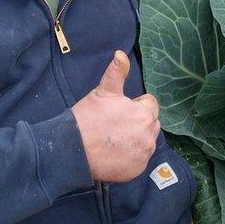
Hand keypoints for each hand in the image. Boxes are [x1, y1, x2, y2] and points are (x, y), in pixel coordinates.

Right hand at [71, 50, 160, 181]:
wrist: (73, 150)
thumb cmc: (88, 118)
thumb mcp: (103, 92)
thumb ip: (117, 72)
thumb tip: (120, 53)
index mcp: (144, 114)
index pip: (150, 104)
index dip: (135, 105)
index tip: (119, 110)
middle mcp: (149, 136)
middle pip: (150, 123)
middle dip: (138, 121)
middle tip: (115, 124)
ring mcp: (144, 154)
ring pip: (146, 141)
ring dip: (136, 138)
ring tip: (114, 139)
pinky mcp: (137, 170)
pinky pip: (140, 159)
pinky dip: (131, 156)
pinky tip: (115, 153)